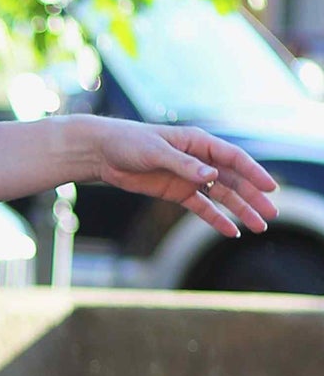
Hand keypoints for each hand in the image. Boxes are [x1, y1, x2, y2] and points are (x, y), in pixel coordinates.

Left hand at [89, 115, 278, 238]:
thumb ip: (183, 165)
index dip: (254, 173)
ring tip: (259, 226)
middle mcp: (199, 160)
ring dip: (240, 210)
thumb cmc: (129, 143)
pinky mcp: (176, 191)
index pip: (233, 158)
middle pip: (233, 180)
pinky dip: (216, 219)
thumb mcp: (156, 151)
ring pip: (222, 196)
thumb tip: (211, 176)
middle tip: (272, 214)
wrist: (103, 153)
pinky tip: (232, 231)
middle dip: (253, 197)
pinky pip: (201, 207)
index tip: (270, 188)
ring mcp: (189, 177)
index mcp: (198, 143)